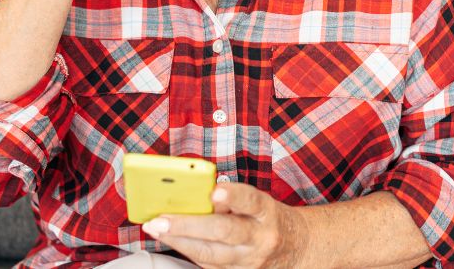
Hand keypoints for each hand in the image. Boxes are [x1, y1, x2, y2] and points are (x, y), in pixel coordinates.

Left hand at [141, 182, 309, 268]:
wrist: (295, 247)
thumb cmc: (268, 218)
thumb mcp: (258, 202)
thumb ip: (231, 200)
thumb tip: (196, 197)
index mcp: (267, 212)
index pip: (250, 201)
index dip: (232, 196)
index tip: (214, 192)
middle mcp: (260, 238)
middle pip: (224, 232)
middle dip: (188, 225)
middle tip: (160, 219)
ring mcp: (250, 261)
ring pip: (211, 254)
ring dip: (179, 241)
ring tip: (157, 229)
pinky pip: (209, 265)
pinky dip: (188, 251)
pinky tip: (173, 240)